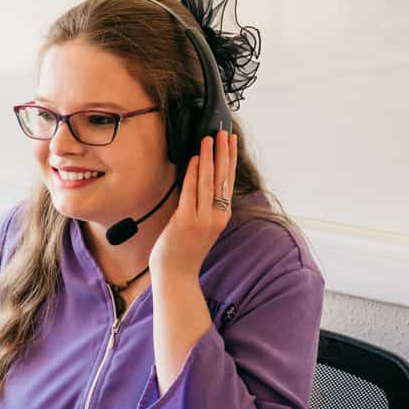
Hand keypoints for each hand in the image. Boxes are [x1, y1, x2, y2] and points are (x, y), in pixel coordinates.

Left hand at [150, 129, 236, 281]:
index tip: (231, 141)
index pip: (229, 181)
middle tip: (223, 132)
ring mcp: (202, 219)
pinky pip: (191, 192)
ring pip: (209, 182)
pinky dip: (194, 174)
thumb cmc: (185, 251)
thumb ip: (203, 205)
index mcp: (222, 216)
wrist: (177, 276)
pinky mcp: (186, 221)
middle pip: (223, 178)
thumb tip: (199, 178)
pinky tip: (195, 159)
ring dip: (209, 157)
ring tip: (209, 139)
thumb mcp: (201, 226)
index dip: (230, 159)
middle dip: (223, 152)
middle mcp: (216, 216)